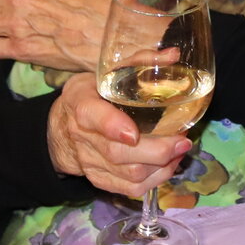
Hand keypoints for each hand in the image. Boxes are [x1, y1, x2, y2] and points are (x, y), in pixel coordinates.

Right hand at [46, 73, 191, 198]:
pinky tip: (170, 164)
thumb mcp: (108, 71)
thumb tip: (173, 55)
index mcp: (82, 104)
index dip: (112, 127)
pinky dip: (155, 180)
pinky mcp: (99, 179)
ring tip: (181, 150)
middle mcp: (82, 136)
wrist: (62, 126)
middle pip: (117, 153)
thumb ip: (140, 61)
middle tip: (182, 141)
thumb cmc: (93, 93)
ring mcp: (90, 162)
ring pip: (128, 175)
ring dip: (161, 167)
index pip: (92, 116)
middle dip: (156, 151)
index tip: (133, 133)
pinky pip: (129, 189)